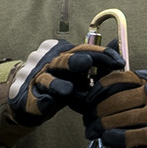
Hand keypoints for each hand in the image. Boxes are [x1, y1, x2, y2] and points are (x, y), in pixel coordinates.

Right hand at [0, 42, 119, 128]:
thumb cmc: (59, 81)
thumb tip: (117, 44)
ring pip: (47, 80)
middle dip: (75, 61)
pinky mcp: (26, 97)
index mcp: (61, 51)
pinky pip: (35, 99)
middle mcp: (47, 61)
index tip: (119, 61)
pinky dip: (41, 102)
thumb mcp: (77, 71)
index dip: (101, 54)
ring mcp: (35, 78)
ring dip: (57, 85)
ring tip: (67, 90)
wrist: (27, 97)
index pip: (83, 49)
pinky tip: (47, 103)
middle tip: (86, 63)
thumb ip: (96, 61)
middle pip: (63, 60)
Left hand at [81, 65, 146, 147]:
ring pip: (124, 116)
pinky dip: (117, 138)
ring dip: (103, 125)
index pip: (117, 78)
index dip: (97, 91)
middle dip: (98, 111)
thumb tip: (87, 85)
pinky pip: (134, 134)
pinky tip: (107, 139)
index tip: (86, 103)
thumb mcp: (142, 94)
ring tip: (93, 131)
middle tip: (88, 121)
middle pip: (118, 99)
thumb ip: (121, 87)